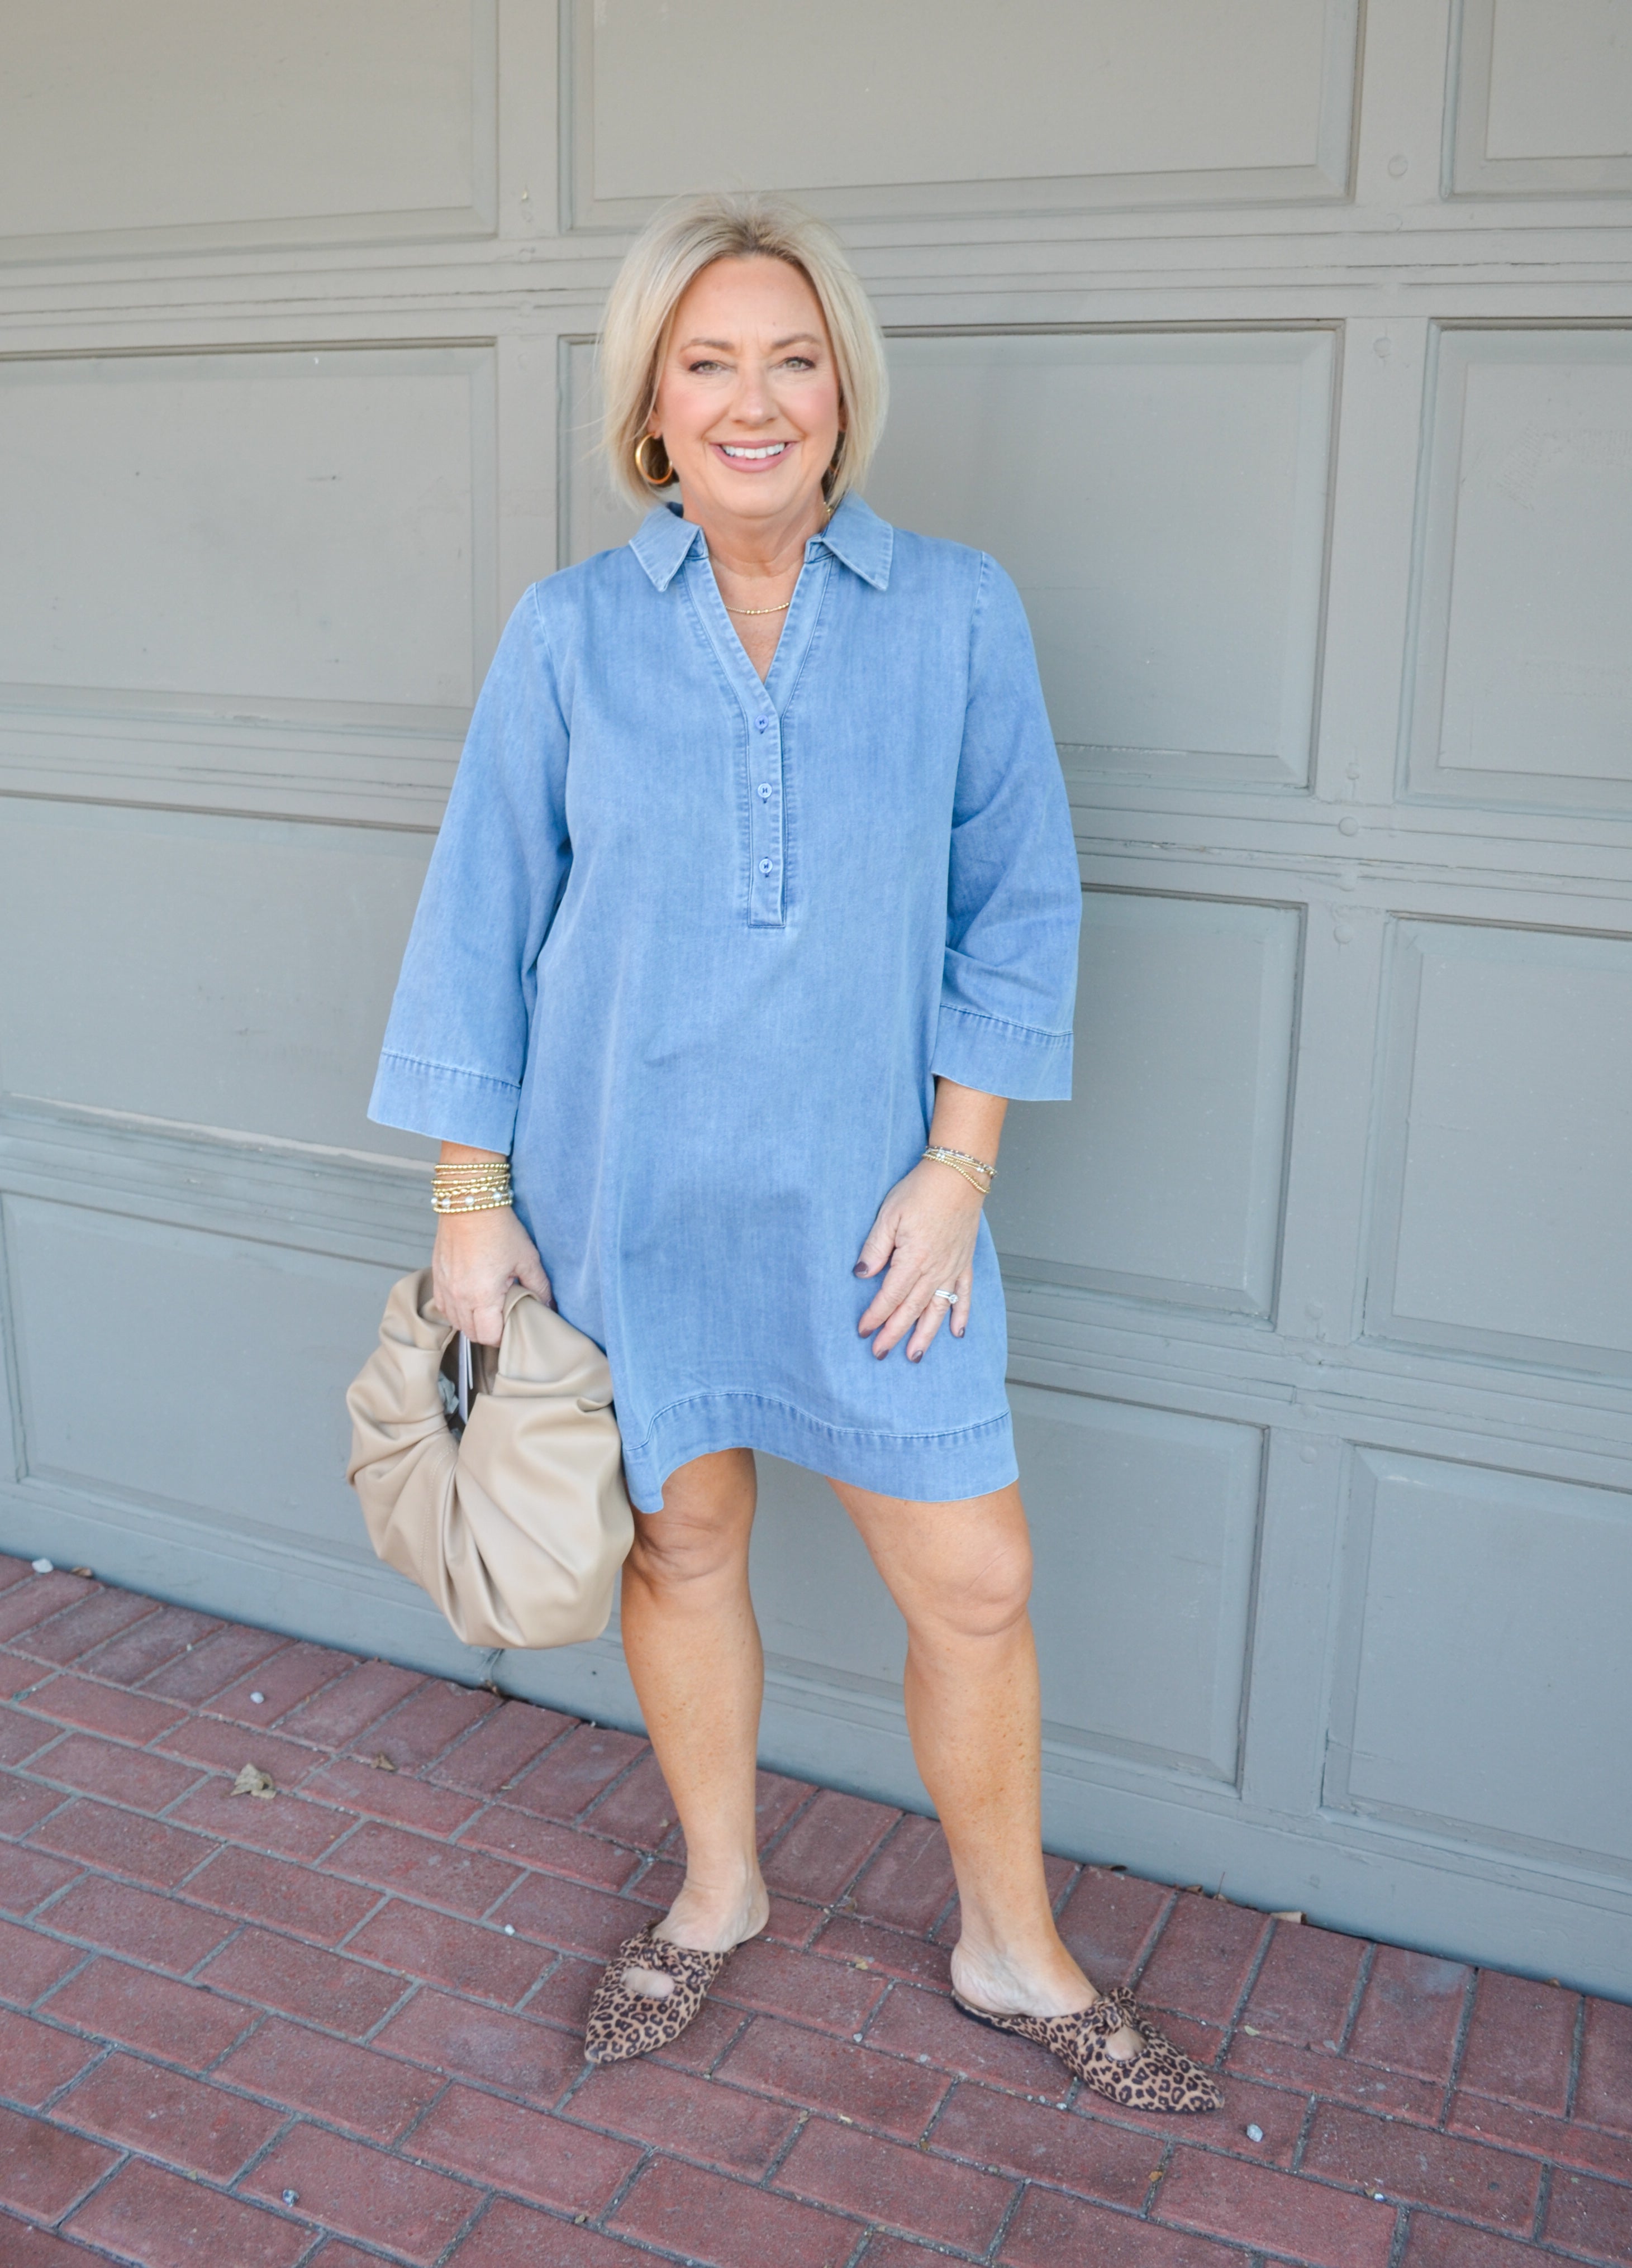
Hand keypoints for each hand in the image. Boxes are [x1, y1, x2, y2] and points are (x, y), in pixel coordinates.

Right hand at [432, 1206, 552, 1345]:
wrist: (470, 1202)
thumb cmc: (499, 1228)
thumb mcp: (527, 1258)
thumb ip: (539, 1287)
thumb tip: (548, 1305)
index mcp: (482, 1296)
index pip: (489, 1336)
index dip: (502, 1337)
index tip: (512, 1327)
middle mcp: (458, 1296)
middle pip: (470, 1333)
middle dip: (487, 1332)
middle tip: (503, 1320)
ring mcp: (444, 1286)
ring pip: (455, 1321)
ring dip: (470, 1322)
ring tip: (487, 1310)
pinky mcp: (437, 1275)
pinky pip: (442, 1305)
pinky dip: (455, 1309)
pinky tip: (468, 1300)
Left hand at [854, 1159, 981, 1360]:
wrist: (958, 1176)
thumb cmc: (921, 1191)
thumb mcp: (889, 1215)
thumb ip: (875, 1247)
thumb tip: (861, 1274)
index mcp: (913, 1260)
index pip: (889, 1297)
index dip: (875, 1316)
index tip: (863, 1331)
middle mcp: (935, 1270)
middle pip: (911, 1310)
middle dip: (894, 1334)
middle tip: (879, 1353)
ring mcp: (952, 1268)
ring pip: (937, 1310)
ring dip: (925, 1335)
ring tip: (915, 1356)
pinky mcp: (964, 1262)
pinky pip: (964, 1294)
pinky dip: (961, 1315)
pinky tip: (957, 1332)